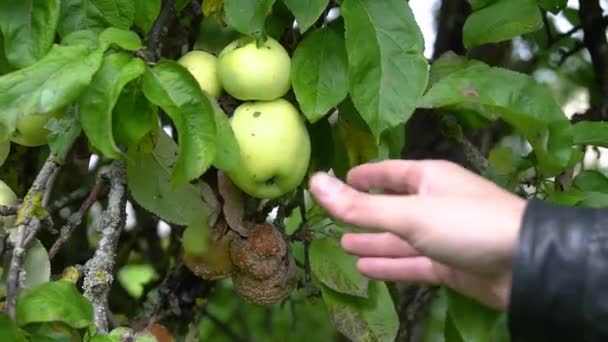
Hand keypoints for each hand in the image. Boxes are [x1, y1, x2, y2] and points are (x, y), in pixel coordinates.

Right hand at [309, 160, 526, 309]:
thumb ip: (360, 205)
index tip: (339, 179)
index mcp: (428, 178)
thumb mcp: (409, 213)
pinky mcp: (448, 264)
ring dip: (373, 242)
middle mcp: (434, 203)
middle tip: (335, 218)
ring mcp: (442, 236)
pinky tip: (364, 269)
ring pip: (399, 238)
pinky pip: (411, 263)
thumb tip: (314, 182)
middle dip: (364, 213)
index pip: (388, 172)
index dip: (363, 176)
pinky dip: (389, 265)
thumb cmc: (465, 224)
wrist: (524, 265)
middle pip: (391, 207)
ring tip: (343, 245)